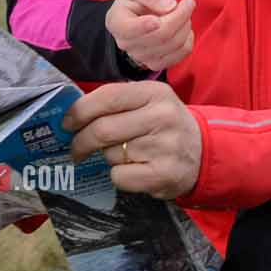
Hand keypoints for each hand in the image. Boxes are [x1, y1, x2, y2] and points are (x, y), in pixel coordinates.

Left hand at [62, 81, 201, 199]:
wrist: (203, 153)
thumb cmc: (164, 125)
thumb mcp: (149, 102)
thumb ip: (116, 103)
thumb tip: (72, 116)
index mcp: (154, 93)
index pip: (107, 97)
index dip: (79, 111)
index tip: (67, 123)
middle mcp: (162, 117)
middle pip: (103, 129)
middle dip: (81, 141)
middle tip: (76, 149)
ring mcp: (165, 146)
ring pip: (111, 154)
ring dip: (108, 158)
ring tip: (124, 156)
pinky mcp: (164, 174)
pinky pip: (119, 177)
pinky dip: (119, 177)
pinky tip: (135, 171)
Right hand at [106, 0, 194, 71]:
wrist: (136, 18)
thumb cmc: (136, 2)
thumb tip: (169, 7)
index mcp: (117, 23)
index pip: (130, 29)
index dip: (146, 25)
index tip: (164, 13)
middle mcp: (126, 44)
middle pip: (160, 35)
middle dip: (180, 16)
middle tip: (188, 2)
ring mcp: (141, 57)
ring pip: (174, 44)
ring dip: (185, 25)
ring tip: (183, 12)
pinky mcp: (156, 64)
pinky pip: (182, 53)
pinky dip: (188, 38)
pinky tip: (183, 27)